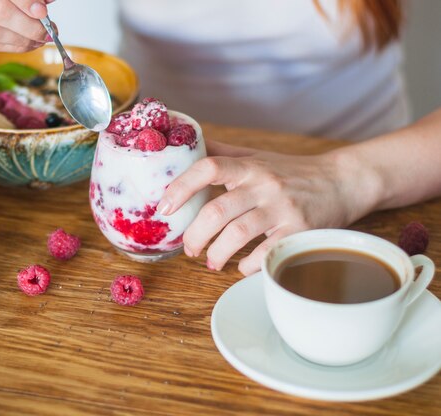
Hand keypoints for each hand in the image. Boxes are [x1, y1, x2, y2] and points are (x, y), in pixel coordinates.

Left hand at [158, 141, 370, 275]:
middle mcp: (264, 184)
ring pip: (237, 235)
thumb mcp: (257, 157)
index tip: (164, 208)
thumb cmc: (292, 172)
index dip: (181, 186)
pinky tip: (240, 267)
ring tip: (210, 262)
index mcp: (249, 165)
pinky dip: (247, 266)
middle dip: (194, 235)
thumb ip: (224, 154)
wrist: (343, 182)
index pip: (208, 167)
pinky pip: (266, 254)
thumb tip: (187, 146)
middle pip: (217, 211)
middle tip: (188, 248)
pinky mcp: (300, 231)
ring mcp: (283, 209)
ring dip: (217, 254)